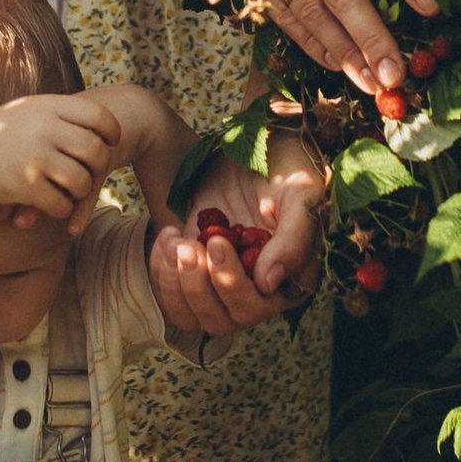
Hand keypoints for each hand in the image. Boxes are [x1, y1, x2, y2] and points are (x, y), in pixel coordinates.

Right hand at [0, 91, 127, 229]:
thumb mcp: (25, 112)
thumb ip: (58, 112)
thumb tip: (100, 119)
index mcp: (46, 106)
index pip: (97, 115)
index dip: (110, 131)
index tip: (111, 142)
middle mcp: (44, 128)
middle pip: (95, 150)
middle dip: (99, 165)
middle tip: (94, 173)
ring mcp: (35, 157)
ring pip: (81, 180)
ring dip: (81, 191)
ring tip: (72, 191)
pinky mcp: (26, 185)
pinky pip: (61, 203)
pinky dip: (63, 209)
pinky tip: (56, 207)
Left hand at [148, 157, 322, 337]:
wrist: (250, 141)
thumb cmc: (285, 164)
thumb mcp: (298, 191)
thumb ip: (294, 238)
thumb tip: (269, 284)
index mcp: (291, 278)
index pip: (259, 306)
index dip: (232, 283)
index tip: (217, 241)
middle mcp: (259, 291)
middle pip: (224, 320)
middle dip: (199, 285)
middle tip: (189, 244)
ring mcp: (224, 283)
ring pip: (195, 317)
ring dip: (178, 283)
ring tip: (176, 241)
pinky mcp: (197, 272)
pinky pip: (173, 297)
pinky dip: (162, 273)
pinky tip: (169, 237)